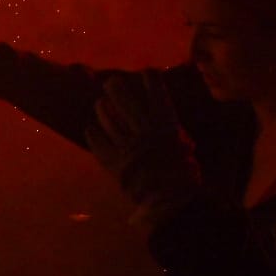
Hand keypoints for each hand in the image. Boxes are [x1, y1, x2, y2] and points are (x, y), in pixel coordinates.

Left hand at [86, 71, 201, 227]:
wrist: (173, 204)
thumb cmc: (184, 177)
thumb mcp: (185, 149)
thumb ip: (175, 132)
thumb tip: (170, 121)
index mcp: (167, 127)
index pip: (158, 95)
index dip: (152, 80)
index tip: (147, 71)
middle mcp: (145, 131)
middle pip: (125, 101)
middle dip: (117, 88)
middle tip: (111, 83)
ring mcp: (128, 147)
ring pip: (108, 119)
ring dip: (102, 109)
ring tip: (100, 104)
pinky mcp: (114, 163)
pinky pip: (98, 143)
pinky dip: (93, 134)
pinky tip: (90, 128)